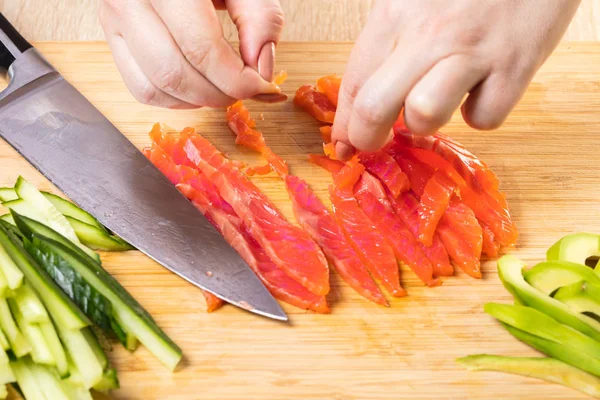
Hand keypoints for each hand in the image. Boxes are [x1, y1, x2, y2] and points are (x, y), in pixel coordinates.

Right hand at [100, 0, 283, 108]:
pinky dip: (175, 99)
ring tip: (224, 87)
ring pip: (155, 87)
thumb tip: (261, 70)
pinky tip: (199, 87)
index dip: (237, 80)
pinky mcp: (112, 37)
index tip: (262, 86)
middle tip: (246, 89)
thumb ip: (261, 18)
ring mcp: (114, 20)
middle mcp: (130, 1)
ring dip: (198, 100)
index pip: (201, 49)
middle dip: (219, 94)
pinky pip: (141, 89)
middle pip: (175, 74)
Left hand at [332, 0, 580, 158]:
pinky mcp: (516, 64)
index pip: (354, 83)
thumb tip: (362, 98)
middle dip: (368, 138)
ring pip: (424, 115)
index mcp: (395, 14)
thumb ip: (387, 40)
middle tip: (376, 141)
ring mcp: (473, 50)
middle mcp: (428, 33)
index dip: (344, 124)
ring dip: (426, 122)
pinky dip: (482, 112)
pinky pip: (485, 117)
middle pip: (374, 108)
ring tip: (436, 101)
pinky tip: (483, 90)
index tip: (342, 144)